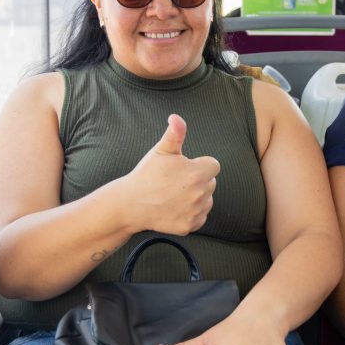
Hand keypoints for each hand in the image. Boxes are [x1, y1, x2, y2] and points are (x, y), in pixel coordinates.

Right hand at [116, 114, 219, 235]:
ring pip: (207, 200)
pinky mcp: (190, 225)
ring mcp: (195, 211)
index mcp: (197, 173)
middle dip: (198, 180)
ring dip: (197, 196)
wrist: (130, 204)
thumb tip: (177, 118)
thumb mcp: (161, 150)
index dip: (199, 164)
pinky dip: (192, 213)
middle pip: (211, 182)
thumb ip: (174, 133)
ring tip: (175, 193)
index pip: (213, 165)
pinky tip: (176, 206)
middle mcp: (200, 193)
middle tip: (176, 181)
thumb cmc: (146, 175)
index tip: (185, 167)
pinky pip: (200, 216)